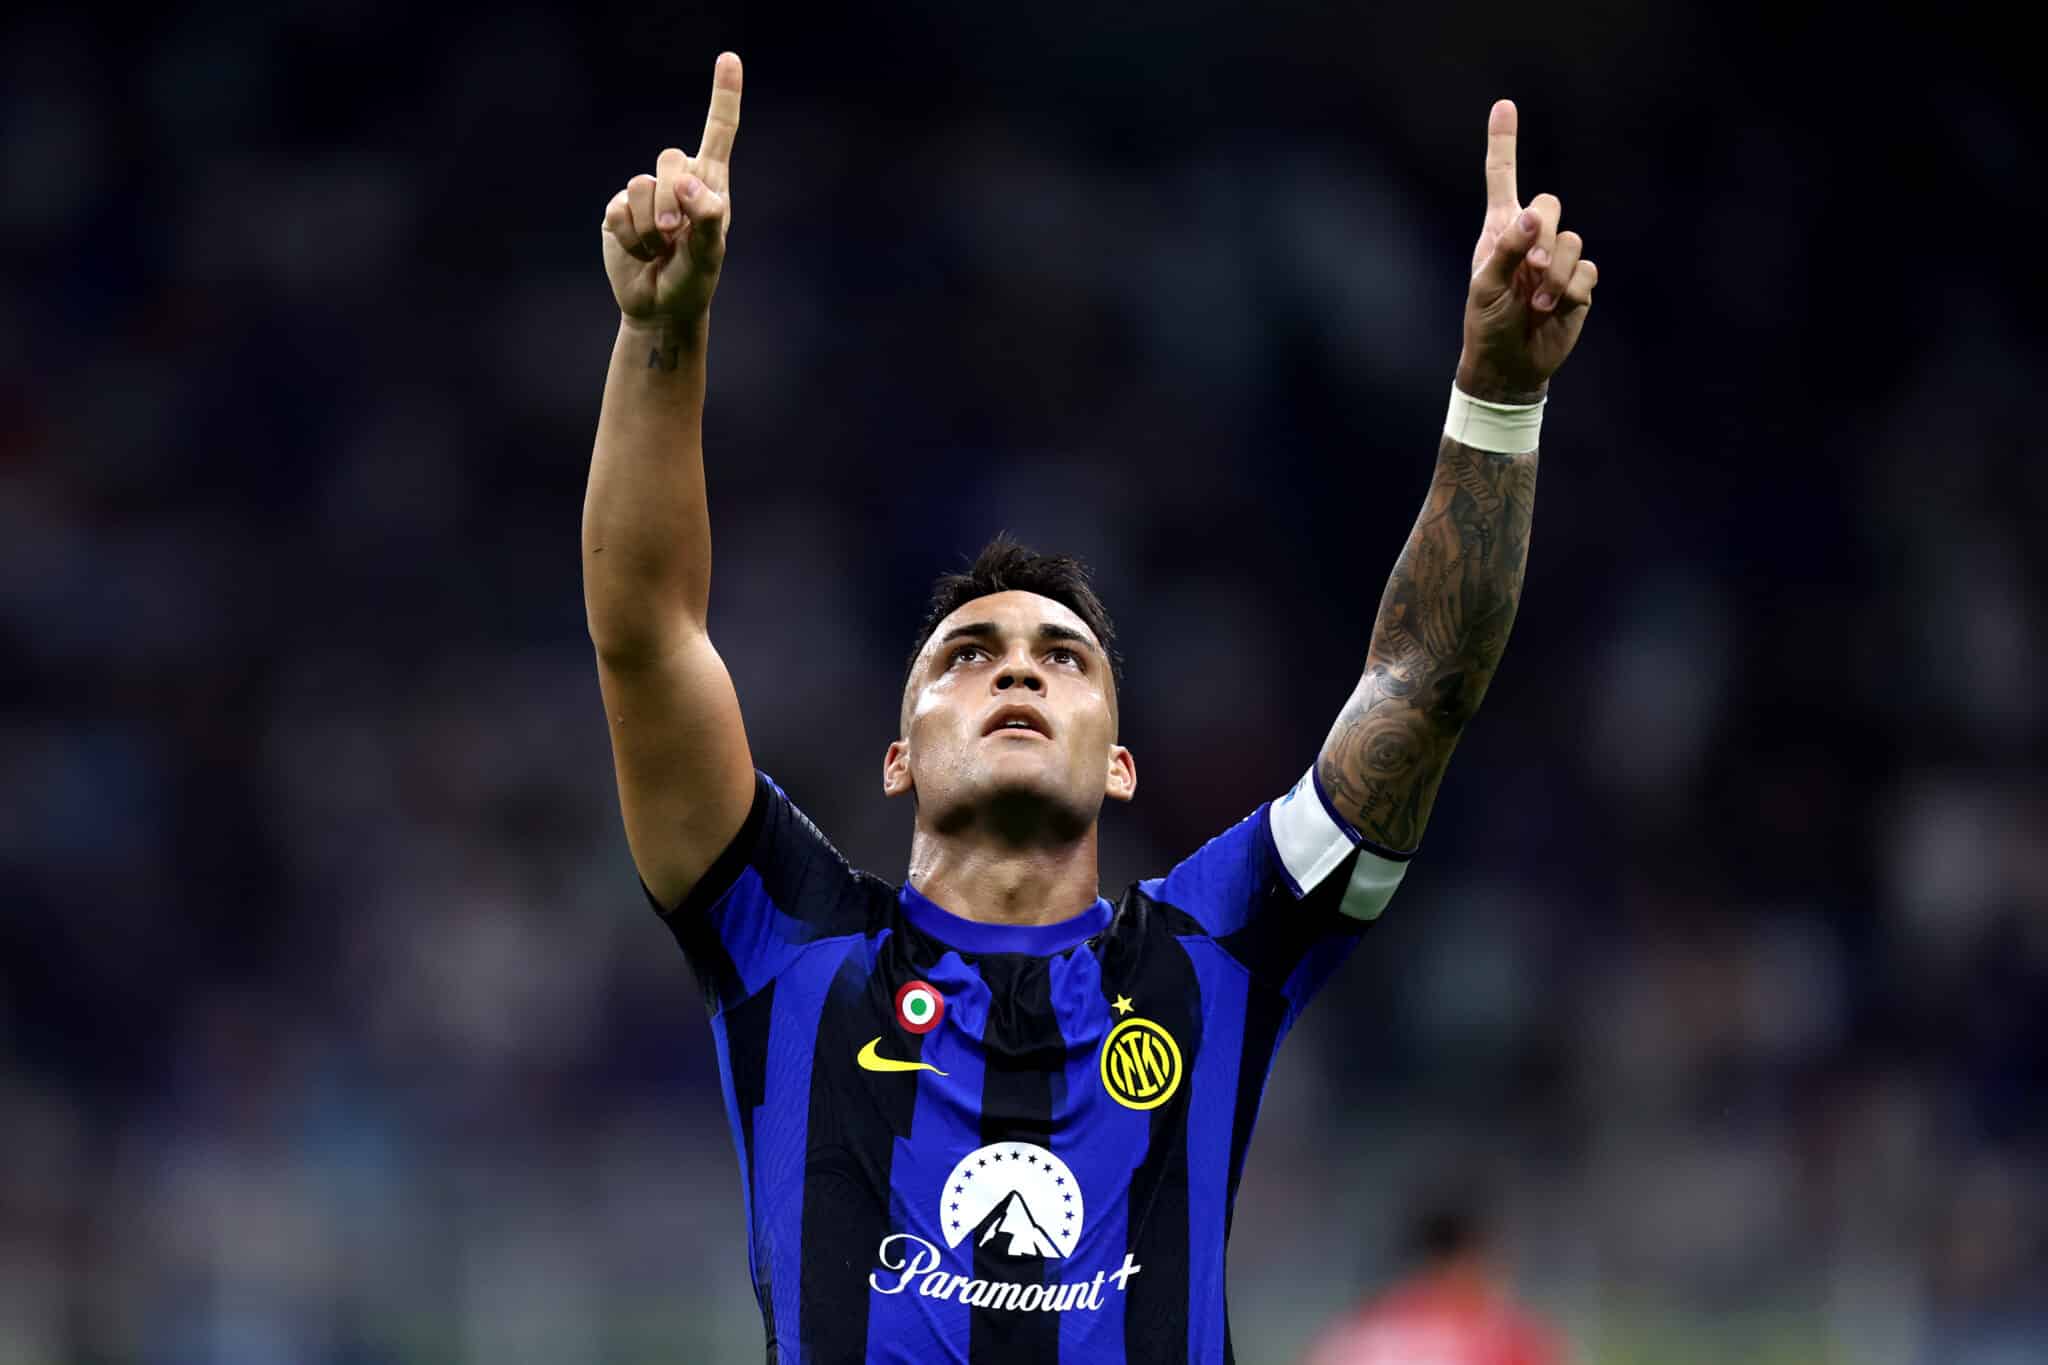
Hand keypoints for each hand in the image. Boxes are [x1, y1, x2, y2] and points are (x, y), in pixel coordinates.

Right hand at [601, 52, 742, 325]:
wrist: (659, 305)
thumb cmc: (694, 279)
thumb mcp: (710, 254)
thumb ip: (707, 217)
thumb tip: (686, 182)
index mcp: (710, 184)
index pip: (719, 132)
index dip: (724, 95)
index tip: (729, 58)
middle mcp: (677, 180)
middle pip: (669, 158)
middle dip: (670, 201)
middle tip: (673, 235)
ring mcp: (645, 194)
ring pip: (640, 186)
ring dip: (648, 228)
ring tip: (658, 249)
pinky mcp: (619, 209)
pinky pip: (618, 211)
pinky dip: (629, 239)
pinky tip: (639, 253)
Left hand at [1458, 100, 1597, 403]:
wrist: (1511, 365)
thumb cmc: (1487, 324)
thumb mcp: (1486, 288)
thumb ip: (1507, 250)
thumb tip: (1532, 216)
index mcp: (1500, 231)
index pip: (1503, 179)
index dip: (1504, 143)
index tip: (1504, 104)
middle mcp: (1531, 239)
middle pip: (1551, 204)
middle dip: (1544, 233)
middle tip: (1532, 268)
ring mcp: (1558, 261)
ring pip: (1573, 241)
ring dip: (1557, 272)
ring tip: (1539, 302)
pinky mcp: (1579, 284)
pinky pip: (1588, 271)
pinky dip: (1573, 289)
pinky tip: (1557, 309)